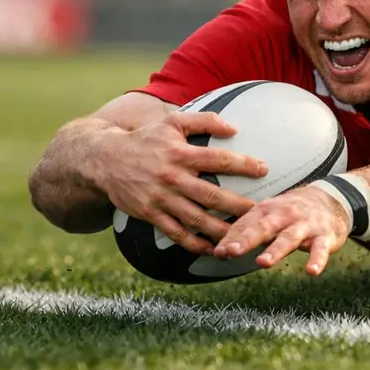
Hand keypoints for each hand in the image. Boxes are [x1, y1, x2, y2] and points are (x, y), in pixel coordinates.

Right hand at [96, 111, 266, 254]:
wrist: (104, 159)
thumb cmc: (146, 139)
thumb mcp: (172, 122)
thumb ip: (204, 120)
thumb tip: (234, 128)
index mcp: (181, 153)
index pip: (219, 159)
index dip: (244, 165)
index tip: (265, 170)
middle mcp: (173, 177)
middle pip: (212, 195)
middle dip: (239, 205)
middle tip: (263, 212)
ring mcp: (161, 198)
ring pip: (196, 218)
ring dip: (221, 230)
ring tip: (244, 236)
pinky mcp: (150, 214)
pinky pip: (176, 233)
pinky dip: (195, 244)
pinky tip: (213, 249)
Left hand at [213, 184, 351, 275]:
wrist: (332, 200)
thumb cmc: (292, 212)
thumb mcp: (269, 216)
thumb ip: (246, 232)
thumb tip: (219, 252)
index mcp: (268, 210)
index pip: (247, 224)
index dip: (232, 238)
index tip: (219, 253)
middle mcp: (286, 215)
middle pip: (265, 227)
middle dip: (248, 239)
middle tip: (233, 252)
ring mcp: (306, 225)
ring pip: (289, 238)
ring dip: (276, 250)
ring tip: (263, 262)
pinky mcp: (325, 236)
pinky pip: (320, 249)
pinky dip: (317, 260)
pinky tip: (312, 271)